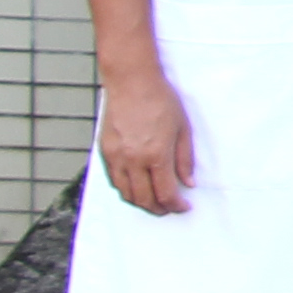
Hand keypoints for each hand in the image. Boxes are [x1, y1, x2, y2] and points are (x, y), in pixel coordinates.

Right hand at [98, 76, 195, 215]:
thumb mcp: (183, 129)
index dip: (176, 205)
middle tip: (170, 208)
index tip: (184, 207)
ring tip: (154, 201)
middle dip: (159, 209)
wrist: (132, 83)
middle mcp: (133, 160)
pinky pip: (114, 180)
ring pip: (125, 194)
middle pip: (144, 199)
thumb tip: (188, 183)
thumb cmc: (161, 101)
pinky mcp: (104, 151)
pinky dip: (126, 190)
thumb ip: (185, 160)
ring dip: (141, 202)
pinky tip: (137, 187)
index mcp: (156, 155)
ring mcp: (116, 157)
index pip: (165, 193)